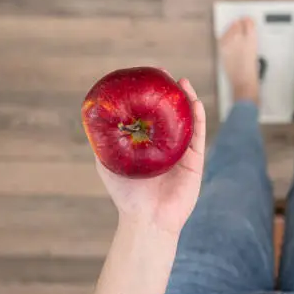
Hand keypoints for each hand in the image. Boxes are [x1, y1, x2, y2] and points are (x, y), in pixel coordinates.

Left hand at [96, 79, 205, 234]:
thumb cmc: (127, 196)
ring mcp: (183, 151)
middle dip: (170, 93)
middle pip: (172, 113)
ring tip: (182, 82)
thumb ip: (104, 144)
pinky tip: (194, 101)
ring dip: (187, 99)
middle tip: (165, 75)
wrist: (148, 219)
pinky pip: (198, 134)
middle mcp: (167, 145)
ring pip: (188, 120)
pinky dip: (198, 117)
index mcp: (149, 145)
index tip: (147, 78)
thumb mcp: (109, 164)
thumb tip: (94, 119)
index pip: (151, 115)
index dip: (151, 96)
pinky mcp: (196, 160)